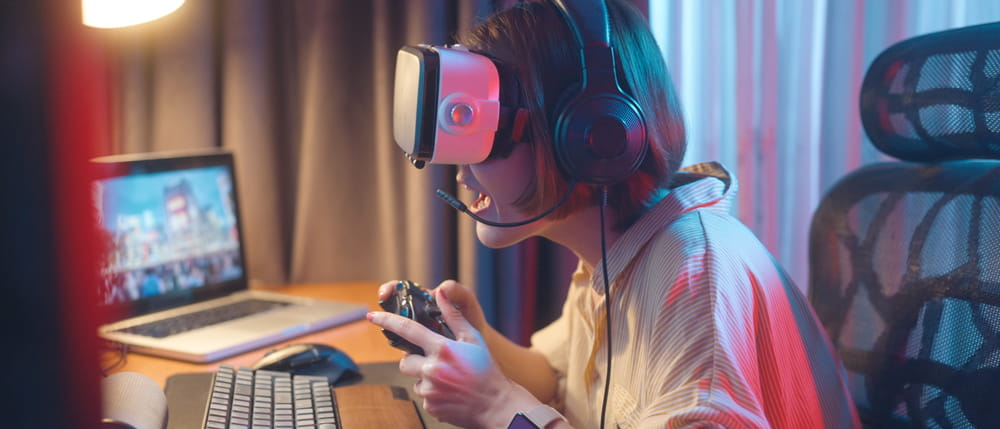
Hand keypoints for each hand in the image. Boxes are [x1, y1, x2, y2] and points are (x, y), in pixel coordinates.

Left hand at [367, 287, 540, 427]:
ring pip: (414, 379)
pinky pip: (423, 395)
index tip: (372, 316)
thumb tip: (441, 292)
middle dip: (415, 360)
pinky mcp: (430, 406)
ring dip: (425, 377)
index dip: (387, 321)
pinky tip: (449, 391)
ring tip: (448, 378)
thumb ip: (453, 316)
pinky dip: (432, 393)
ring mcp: (430, 390)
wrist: (496, 405)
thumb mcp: (473, 339)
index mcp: (442, 349)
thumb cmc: (486, 369)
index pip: (408, 330)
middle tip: (435, 361)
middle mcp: (432, 369)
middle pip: (405, 361)